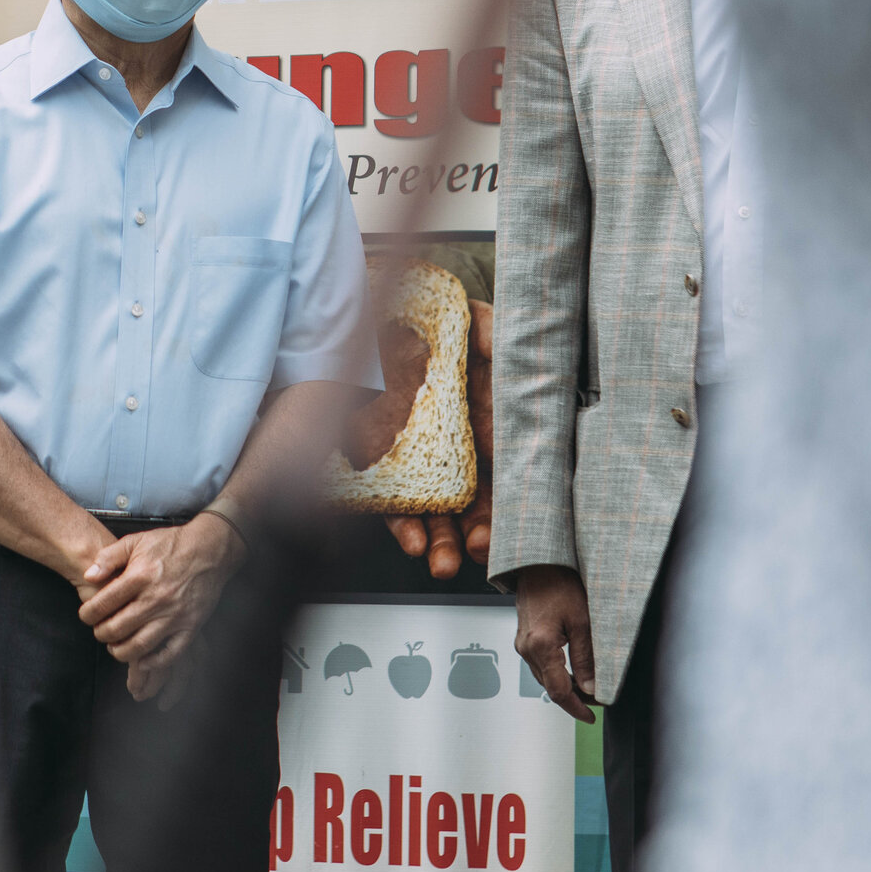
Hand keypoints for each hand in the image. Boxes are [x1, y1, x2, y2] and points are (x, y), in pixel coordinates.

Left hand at [77, 515, 243, 701]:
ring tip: (115, 647)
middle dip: (101, 634)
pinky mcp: (191, 626)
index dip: (88, 614)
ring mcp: (175, 615)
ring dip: (121, 652)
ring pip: (140, 646)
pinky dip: (154, 662)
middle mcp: (156, 598)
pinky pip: (170, 653)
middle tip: (99, 632)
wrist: (210, 549)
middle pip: (117, 628)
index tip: (86, 616)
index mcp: (140, 576)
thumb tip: (88, 575)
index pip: (103, 603)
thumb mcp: (136, 540)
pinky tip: (143, 660)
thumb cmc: (171, 544)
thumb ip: (109, 557)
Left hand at [384, 299, 494, 576]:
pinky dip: (403, 523)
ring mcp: (416, 453)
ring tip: (442, 561)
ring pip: (436, 506)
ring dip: (443, 539)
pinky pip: (392, 498)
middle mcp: (453, 439)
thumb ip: (491, 332)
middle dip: (479, 529)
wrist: (358, 310)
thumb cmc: (420, 313)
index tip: (512, 517)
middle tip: (477, 549)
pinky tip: (413, 540)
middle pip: (474, 494)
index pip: (505, 464)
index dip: (511, 495)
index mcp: (482, 413)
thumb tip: (504, 350)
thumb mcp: (464, 317)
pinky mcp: (377, 460)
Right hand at [510, 564, 595, 722]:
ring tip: (588, 689)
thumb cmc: (559, 583)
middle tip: (596, 703)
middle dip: (574, 699)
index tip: (591, 716)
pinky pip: (540, 664)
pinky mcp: (524, 638)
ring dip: (565, 686)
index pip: (558, 691)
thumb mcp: (582, 622)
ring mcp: (522, 643)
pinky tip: (572, 672)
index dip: (576, 708)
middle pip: (549, 687)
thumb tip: (591, 688)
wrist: (538, 563)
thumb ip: (586, 658)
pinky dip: (556, 673)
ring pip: (544, 677)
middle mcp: (526, 647)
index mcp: (540, 645)